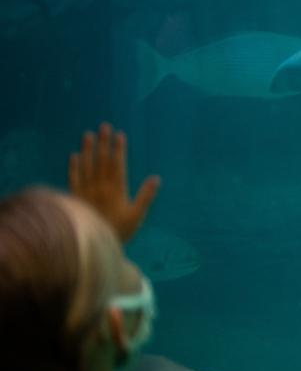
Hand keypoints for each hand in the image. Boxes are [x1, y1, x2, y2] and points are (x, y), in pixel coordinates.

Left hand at [68, 123, 159, 243]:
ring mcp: (86, 191)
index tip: (119, 135)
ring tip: (88, 135)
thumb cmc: (120, 230)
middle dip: (104, 143)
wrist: (94, 244)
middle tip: (104, 126)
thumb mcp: (137, 215)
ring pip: (86, 166)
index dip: (118, 149)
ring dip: (87, 150)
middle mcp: (100, 187)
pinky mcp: (75, 198)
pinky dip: (73, 167)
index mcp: (116, 189)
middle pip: (101, 161)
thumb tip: (156, 178)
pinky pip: (73, 179)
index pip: (117, 164)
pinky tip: (74, 156)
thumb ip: (146, 196)